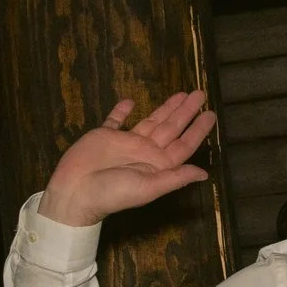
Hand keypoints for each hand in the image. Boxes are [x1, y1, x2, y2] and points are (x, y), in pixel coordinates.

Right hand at [40, 91, 216, 227]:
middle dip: (185, 112)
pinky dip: (122, 111)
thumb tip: (204, 173)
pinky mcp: (104, 136)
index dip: (198, 130)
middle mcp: (145, 152)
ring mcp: (125, 143)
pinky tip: (130, 101)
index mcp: (157, 165)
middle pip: (171, 128)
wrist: (74, 193)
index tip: (211, 114)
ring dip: (165, 108)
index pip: (184, 144)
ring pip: (150, 121)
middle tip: (200, 94)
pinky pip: (115, 121)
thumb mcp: (148, 187)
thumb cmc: (112, 193)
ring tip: (181, 94)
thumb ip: (175, 178)